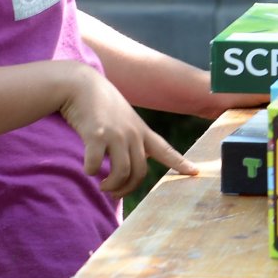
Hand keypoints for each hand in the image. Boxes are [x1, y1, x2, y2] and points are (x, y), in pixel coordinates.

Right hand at [58, 64, 197, 193]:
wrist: (82, 85)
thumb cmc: (101, 105)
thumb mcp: (124, 119)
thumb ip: (130, 139)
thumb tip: (127, 166)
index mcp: (142, 131)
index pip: (166, 150)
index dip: (180, 163)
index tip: (195, 172)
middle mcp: (133, 133)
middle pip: (140, 172)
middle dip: (127, 188)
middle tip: (114, 193)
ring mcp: (116, 134)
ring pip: (122, 172)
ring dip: (111, 185)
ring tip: (103, 186)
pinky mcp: (97, 135)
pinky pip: (96, 164)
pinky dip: (91, 171)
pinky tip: (88, 169)